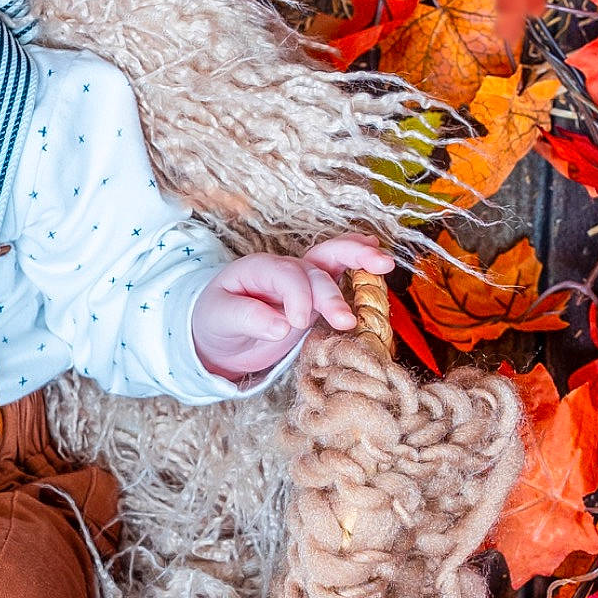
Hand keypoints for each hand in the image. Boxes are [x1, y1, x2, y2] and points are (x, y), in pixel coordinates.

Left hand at [191, 236, 394, 381]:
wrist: (219, 336)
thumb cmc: (215, 322)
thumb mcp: (218, 319)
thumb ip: (246, 318)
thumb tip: (281, 326)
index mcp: (257, 269)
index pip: (285, 275)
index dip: (297, 296)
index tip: (297, 323)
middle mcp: (284, 270)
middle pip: (313, 271)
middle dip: (331, 293)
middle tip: (345, 319)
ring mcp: (302, 281)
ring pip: (332, 262)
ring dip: (358, 261)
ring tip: (383, 266)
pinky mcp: (315, 298)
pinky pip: (339, 277)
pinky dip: (359, 266)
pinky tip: (378, 263)